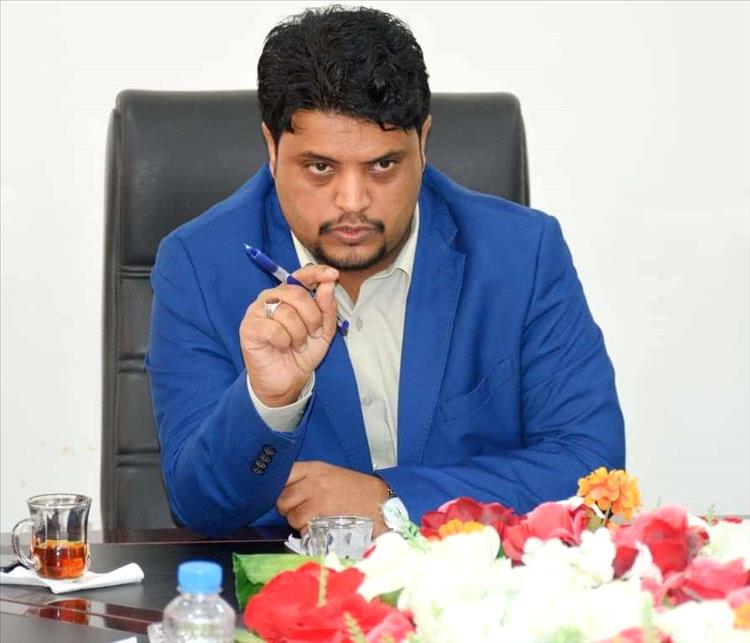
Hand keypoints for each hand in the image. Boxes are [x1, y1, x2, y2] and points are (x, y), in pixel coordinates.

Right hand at [240, 265, 338, 406]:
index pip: (301, 275)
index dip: (316, 273)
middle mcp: (271, 298)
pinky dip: (284, 341)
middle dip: (312, 316)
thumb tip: (328, 284)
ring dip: (298, 333)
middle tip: (314, 334)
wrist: (287, 381)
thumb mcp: (323, 331)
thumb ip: (327, 308)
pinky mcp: (248, 328)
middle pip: (296, 293)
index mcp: (289, 295)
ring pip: (286, 312)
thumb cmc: (302, 353)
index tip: (332, 275)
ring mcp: (257, 311)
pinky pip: (273, 328)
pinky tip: (282, 347)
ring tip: (297, 345)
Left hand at [277, 461, 389, 535]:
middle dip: (287, 508)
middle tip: (299, 511)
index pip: (283, 474)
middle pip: (283, 499)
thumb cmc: (355, 488)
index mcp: (314, 468)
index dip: (279, 487)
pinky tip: (319, 530)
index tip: (284, 493)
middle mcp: (313, 483)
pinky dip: (308, 533)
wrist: (380, 501)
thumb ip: (307, 479)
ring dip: (298, 523)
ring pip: (292, 517)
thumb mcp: (330, 474)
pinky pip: (304, 530)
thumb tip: (284, 490)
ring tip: (311, 521)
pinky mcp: (323, 521)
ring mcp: (318, 502)